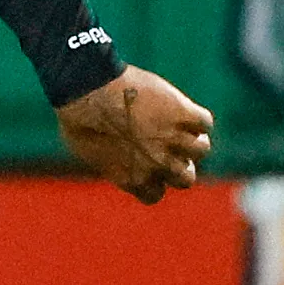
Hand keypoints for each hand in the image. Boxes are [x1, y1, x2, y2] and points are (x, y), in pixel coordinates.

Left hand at [56, 65, 214, 203]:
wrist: (88, 91)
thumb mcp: (89, 150)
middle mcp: (158, 164)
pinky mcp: (183, 113)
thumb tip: (116, 156)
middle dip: (179, 163)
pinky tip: (181, 108)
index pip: (155, 194)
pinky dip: (197, 117)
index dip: (153, 179)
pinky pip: (205, 122)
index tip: (146, 164)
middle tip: (167, 145)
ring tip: (178, 125)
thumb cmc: (78, 118)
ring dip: (192, 138)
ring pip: (202, 150)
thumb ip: (111, 160)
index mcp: (134, 179)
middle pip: (187, 178)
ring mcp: (173, 139)